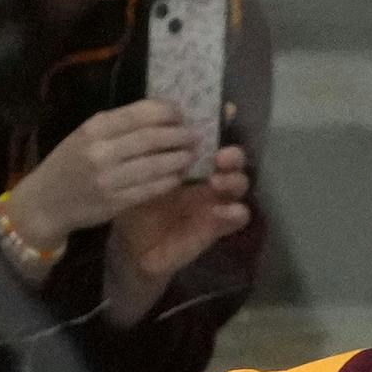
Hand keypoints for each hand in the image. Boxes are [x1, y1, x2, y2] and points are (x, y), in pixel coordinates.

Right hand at [1, 100, 199, 254]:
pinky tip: (178, 176)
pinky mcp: (115, 202)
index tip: (181, 114)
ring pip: (156, 165)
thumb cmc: (68, 163)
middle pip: (152, 138)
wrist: (45, 202)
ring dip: (179, 159)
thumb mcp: (84, 134)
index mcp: (94, 128)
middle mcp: (101, 152)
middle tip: (194, 135)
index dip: (167, 112)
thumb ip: (117, 124)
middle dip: (179, 135)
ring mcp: (109, 179)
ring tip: (191, 155)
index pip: (140, 114)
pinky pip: (151, 189)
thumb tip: (159, 113)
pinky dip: (169, 181)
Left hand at [100, 144, 249, 324]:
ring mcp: (214, 202)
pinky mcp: (217, 227)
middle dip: (232, 155)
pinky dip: (234, 213)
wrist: (132, 249)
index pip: (211, 140)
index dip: (218, 130)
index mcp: (189, 162)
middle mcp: (206, 178)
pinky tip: (221, 211)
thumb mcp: (135, 181)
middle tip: (220, 157)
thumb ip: (147, 158)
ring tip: (217, 182)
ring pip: (239, 185)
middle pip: (233, 159)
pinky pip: (237, 218)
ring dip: (234, 180)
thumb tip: (152, 128)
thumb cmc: (135, 208)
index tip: (217, 122)